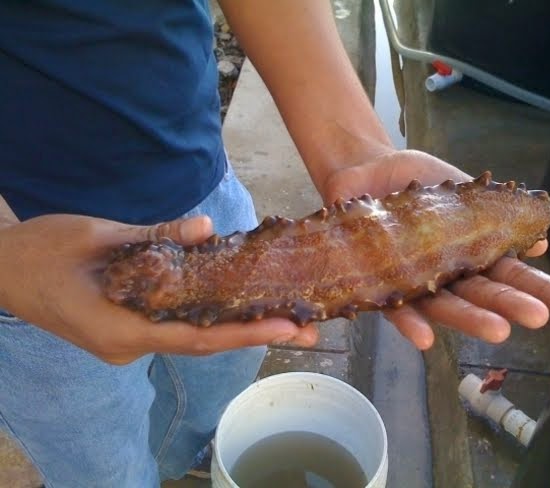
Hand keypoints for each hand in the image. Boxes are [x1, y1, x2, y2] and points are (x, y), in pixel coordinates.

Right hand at [0, 212, 317, 364]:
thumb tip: (210, 230)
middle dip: (255, 335)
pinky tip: (240, 307)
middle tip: (308, 330)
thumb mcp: (99, 235)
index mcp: (118, 328)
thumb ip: (156, 236)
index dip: (242, 333)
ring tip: (287, 320)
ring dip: (238, 329)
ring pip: (192, 337)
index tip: (284, 328)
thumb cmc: (43, 250)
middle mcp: (128, 346)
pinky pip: (176, 327)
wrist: (2, 268)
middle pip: (203, 343)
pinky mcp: (129, 330)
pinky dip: (210, 318)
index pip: (194, 336)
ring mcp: (128, 343)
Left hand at [322, 149, 549, 349]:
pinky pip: (393, 307)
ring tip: (497, 332)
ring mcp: (415, 280)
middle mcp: (447, 273)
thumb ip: (495, 213)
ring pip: (445, 306)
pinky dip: (409, 323)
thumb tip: (540, 239)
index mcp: (471, 251)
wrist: (364, 171)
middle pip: (483, 294)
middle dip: (510, 305)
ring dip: (469, 319)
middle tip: (537, 317)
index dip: (543, 290)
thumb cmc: (416, 181)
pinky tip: (425, 338)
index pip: (512, 275)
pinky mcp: (379, 283)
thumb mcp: (461, 190)